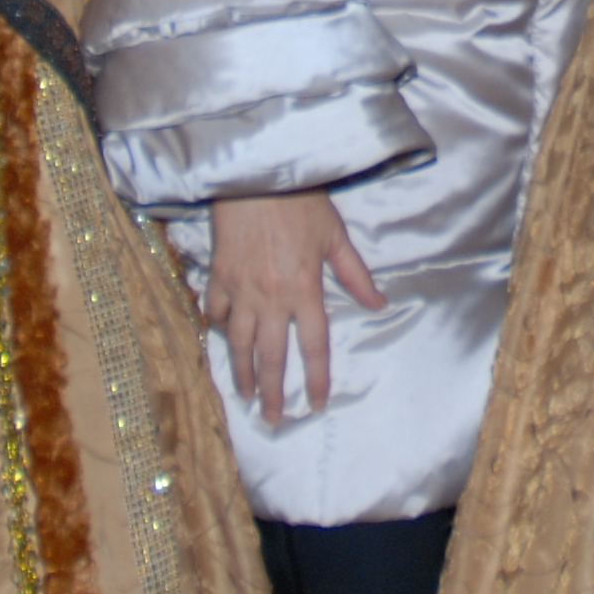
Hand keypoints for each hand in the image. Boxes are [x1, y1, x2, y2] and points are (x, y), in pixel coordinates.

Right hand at [205, 191, 384, 421]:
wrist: (257, 174)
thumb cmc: (301, 201)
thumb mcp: (335, 235)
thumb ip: (356, 274)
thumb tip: (379, 305)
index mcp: (305, 289)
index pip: (313, 346)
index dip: (316, 378)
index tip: (317, 403)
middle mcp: (271, 298)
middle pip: (271, 357)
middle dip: (273, 392)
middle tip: (274, 419)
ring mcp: (240, 289)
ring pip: (238, 342)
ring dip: (242, 372)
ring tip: (245, 394)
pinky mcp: (217, 276)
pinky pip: (214, 311)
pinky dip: (215, 327)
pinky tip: (220, 337)